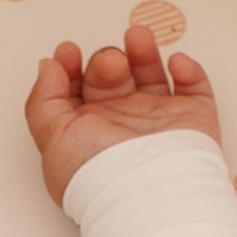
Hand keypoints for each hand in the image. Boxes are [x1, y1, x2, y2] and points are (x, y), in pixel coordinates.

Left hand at [24, 27, 221, 208]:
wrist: (144, 197)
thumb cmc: (98, 178)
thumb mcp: (53, 140)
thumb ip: (43, 100)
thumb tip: (48, 66)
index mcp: (87, 131)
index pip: (76, 89)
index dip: (69, 66)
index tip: (67, 53)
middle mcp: (120, 125)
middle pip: (111, 76)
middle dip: (105, 61)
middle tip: (110, 67)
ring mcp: (156, 121)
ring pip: (150, 73)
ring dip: (143, 50)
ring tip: (137, 39)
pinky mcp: (191, 121)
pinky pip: (193, 86)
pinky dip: (188, 69)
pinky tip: (175, 64)